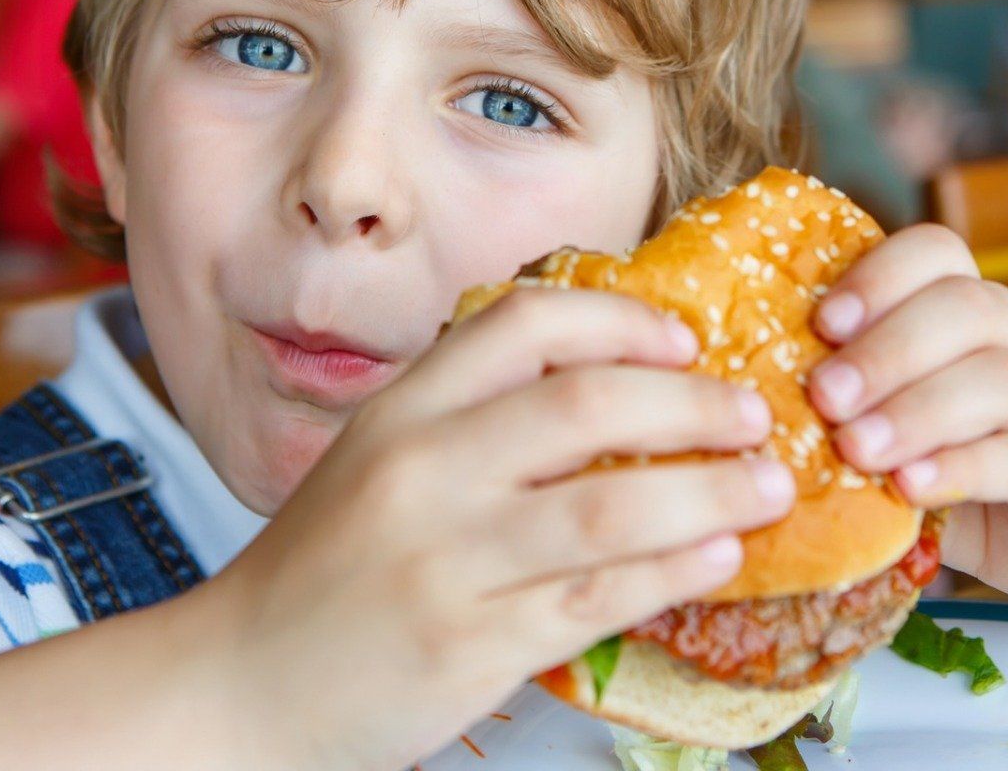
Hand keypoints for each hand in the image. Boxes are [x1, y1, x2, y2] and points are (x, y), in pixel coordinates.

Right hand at [203, 287, 795, 770]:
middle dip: (695, 405)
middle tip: (754, 414)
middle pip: (588, 405)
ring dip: (712, 492)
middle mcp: (423, 471)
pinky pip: (598, 596)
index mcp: (401, 410)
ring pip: (612, 507)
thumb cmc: (323, 573)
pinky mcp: (472, 643)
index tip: (685, 339)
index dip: (623, 320)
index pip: (526, 323)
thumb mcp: (377, 461)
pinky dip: (674, 572)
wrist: (240, 686)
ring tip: (767, 486)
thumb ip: (472, 419)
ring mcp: (448, 560)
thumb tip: (617, 390)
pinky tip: (720, 558)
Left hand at [806, 225, 1007, 621]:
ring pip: (1002, 377)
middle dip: (887, 347)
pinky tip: (912, 487)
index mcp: (981, 312)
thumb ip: (854, 410)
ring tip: (857, 449)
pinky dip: (964, 468)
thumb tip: (745, 406)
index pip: (937, 253)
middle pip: (967, 307)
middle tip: (824, 396)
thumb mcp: (911, 432)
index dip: (877, 276)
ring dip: (919, 408)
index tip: (821, 323)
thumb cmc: (980, 476)